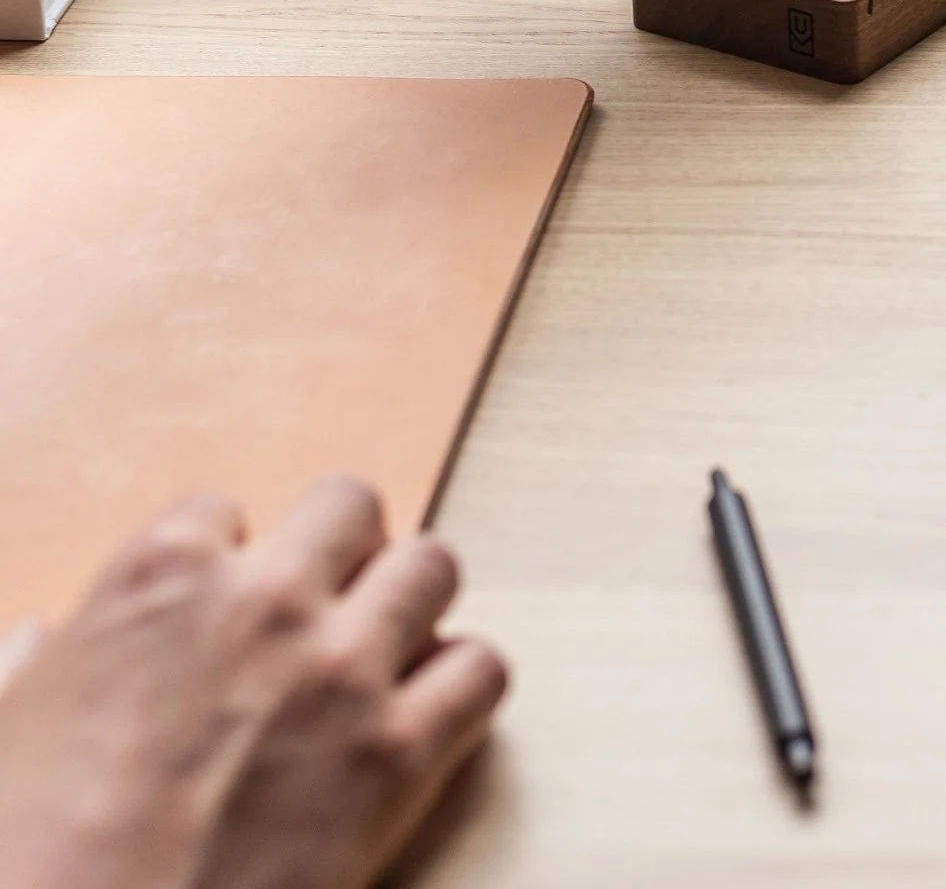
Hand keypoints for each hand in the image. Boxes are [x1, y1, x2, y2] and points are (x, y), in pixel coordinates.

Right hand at [0, 477, 505, 888]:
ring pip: (433, 565)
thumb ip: (35, 671)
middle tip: (323, 610)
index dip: (223, 564)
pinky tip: (425, 722)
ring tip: (385, 653)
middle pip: (350, 507)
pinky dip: (462, 688)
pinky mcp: (399, 757)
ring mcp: (342, 670)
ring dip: (412, 604)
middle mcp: (265, 599)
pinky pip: (481, 671)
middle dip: (340, 552)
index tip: (219, 608)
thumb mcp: (2, 734)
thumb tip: (35, 641)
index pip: (223, 510)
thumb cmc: (26, 859)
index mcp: (161, 577)